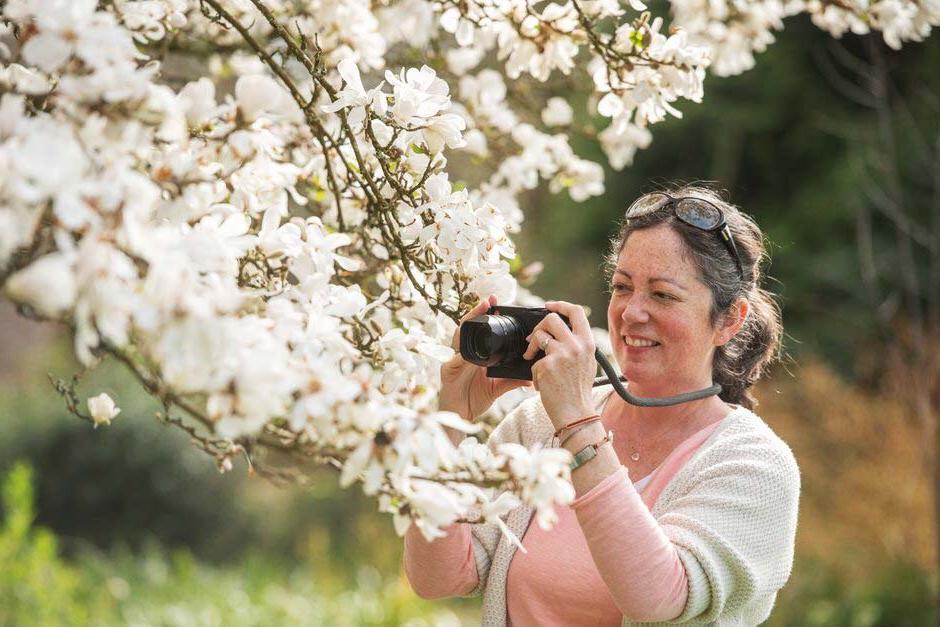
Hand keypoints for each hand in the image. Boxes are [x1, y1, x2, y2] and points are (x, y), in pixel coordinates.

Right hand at [438, 294, 532, 421]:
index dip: (485, 315)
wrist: (461, 415)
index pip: (479, 330)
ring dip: (467, 325)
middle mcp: (464, 353)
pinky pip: (454, 361)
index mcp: (475, 354)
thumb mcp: (497, 388)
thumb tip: (530, 377)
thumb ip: (512, 380)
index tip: (496, 303)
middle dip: (476, 312)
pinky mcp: (447, 372)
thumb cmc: (475, 399)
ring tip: (476, 314)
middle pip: (467, 328)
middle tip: (488, 301)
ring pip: (458, 338)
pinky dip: (461, 356)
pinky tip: (467, 351)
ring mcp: (454, 361)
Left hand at [521, 301, 596, 429]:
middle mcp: (576, 345)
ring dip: (531, 347)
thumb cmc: (578, 391)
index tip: (548, 306)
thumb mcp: (586, 362)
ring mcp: (561, 354)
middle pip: (551, 319)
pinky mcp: (547, 365)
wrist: (576, 413)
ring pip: (538, 336)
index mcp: (587, 342)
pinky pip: (534, 361)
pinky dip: (534, 371)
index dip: (560, 305)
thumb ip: (577, 345)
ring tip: (531, 358)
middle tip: (534, 338)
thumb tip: (559, 331)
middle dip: (539, 326)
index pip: (576, 311)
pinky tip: (542, 382)